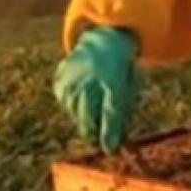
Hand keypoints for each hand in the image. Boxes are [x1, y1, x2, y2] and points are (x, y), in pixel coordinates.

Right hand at [53, 26, 142, 153]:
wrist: (102, 42)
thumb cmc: (122, 71)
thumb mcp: (131, 85)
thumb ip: (124, 111)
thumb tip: (117, 140)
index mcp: (114, 79)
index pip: (111, 111)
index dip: (110, 132)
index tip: (110, 149)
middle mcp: (90, 79)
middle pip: (88, 117)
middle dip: (94, 133)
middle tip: (98, 138)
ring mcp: (72, 79)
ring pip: (75, 114)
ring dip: (85, 117)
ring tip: (94, 102)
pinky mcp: (60, 81)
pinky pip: (65, 104)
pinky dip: (75, 105)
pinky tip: (84, 93)